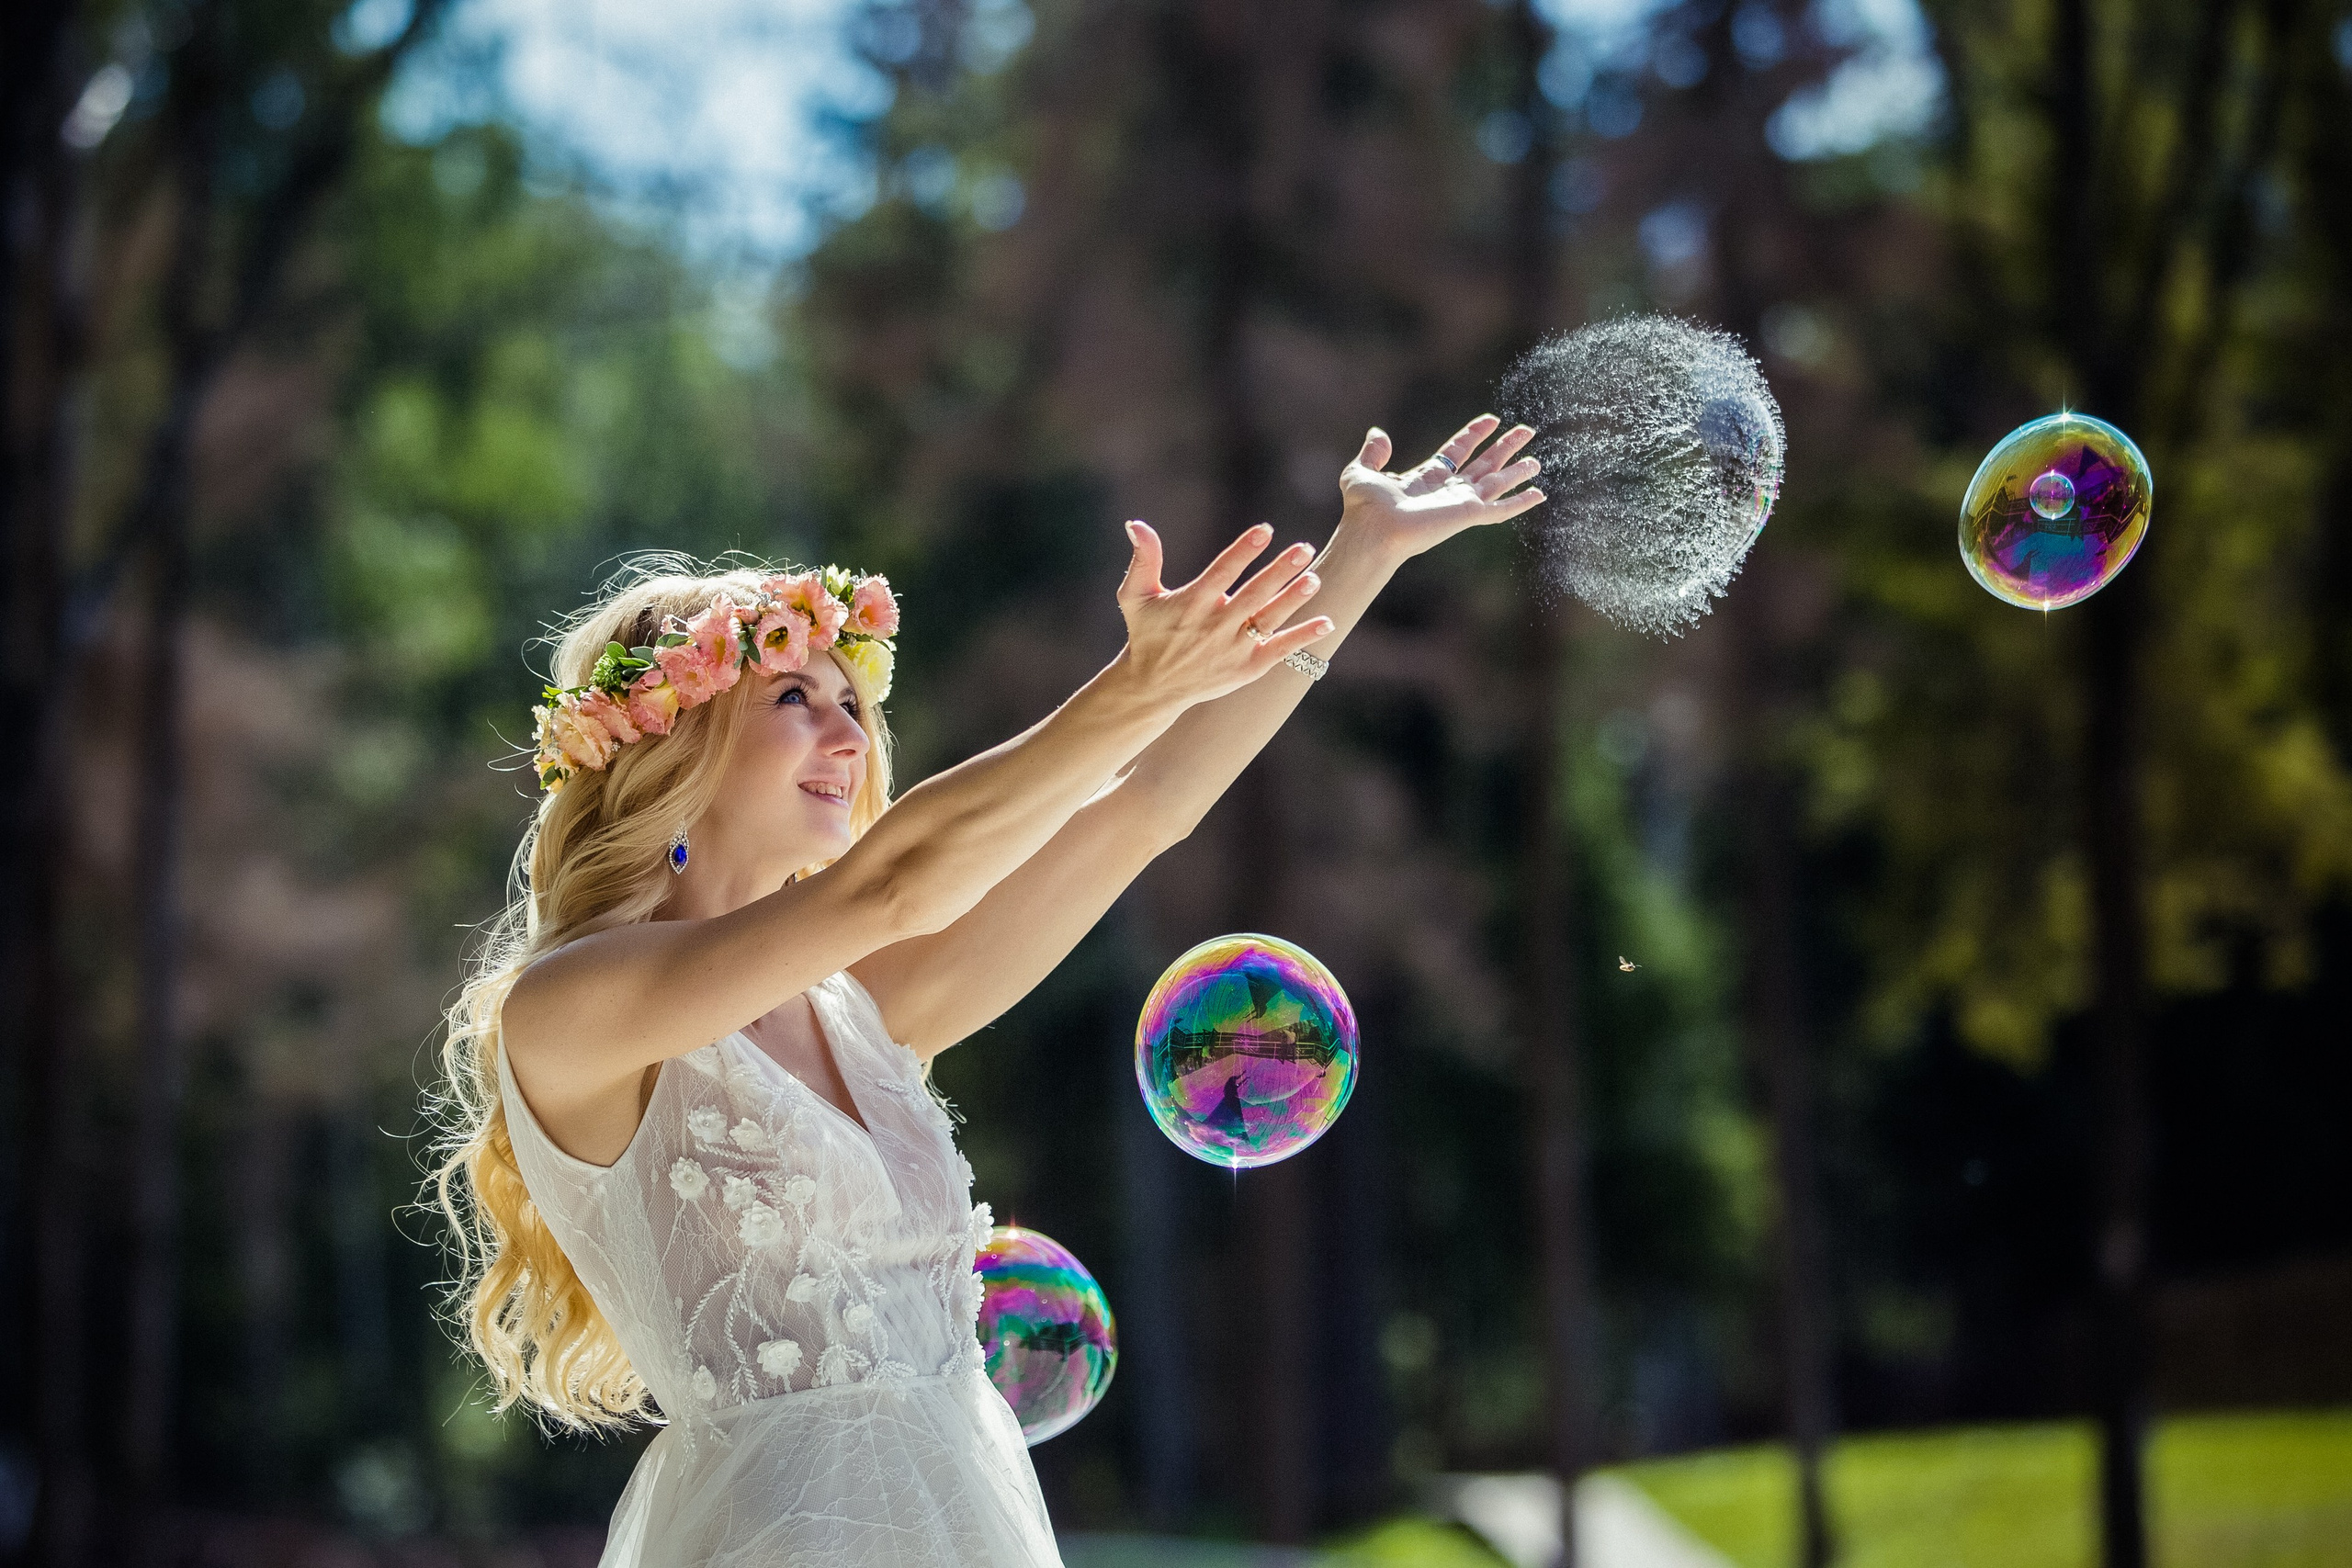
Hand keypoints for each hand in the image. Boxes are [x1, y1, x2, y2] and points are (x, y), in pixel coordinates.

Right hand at [1113, 520, 1335, 709]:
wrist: (1152, 687)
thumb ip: (1143, 559)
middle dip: (1279, 571)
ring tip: (1315, 579)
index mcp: (1192, 603)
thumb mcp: (1134, 596)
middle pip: (1253, 594)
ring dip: (1293, 600)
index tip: (1265, 531)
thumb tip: (1136, 523)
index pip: (1222, 572)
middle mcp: (1216, 625)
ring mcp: (1234, 648)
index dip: (1243, 551)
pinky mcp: (1247, 668)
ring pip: (1269, 620)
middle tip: (1304, 548)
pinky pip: (1280, 650)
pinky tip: (1327, 623)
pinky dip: (1303, 637)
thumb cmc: (1146, 634)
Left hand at [1337, 414, 1544, 560]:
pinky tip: (1538, 494)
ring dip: (1517, 471)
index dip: (1475, 435)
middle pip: (1484, 463)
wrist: (1373, 530)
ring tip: (1536, 461)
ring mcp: (1460, 503)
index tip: (1491, 420)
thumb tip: (1377, 433)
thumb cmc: (1364, 509)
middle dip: (1505, 447)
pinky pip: (1501, 508)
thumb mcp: (1361, 472)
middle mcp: (1447, 491)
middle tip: (1527, 431)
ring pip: (1496, 483)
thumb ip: (1372, 453)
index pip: (1457, 452)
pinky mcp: (1468, 515)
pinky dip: (1520, 502)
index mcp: (1427, 478)